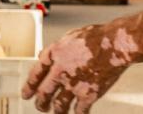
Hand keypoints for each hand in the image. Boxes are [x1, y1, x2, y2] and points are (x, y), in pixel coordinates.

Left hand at [22, 21, 136, 112]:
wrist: (116, 44)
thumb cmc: (96, 37)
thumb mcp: (69, 37)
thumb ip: (55, 49)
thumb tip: (42, 55)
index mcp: (54, 55)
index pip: (35, 74)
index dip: (29, 86)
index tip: (26, 93)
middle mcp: (61, 71)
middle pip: (44, 93)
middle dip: (40, 103)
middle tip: (40, 107)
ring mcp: (74, 84)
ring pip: (59, 106)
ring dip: (57, 112)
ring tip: (57, 113)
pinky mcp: (88, 94)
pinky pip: (79, 111)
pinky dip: (78, 113)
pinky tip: (79, 113)